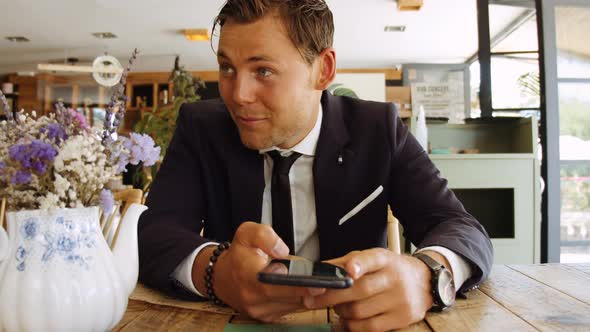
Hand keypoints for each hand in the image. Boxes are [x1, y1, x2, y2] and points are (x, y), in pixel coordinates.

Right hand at [194, 222, 324, 321]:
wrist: (222, 279)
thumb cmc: (239, 254)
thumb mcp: (246, 233)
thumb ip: (264, 235)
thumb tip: (282, 249)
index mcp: (249, 277)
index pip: (277, 285)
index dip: (299, 286)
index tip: (319, 284)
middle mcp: (255, 299)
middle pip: (291, 299)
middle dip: (316, 292)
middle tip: (339, 284)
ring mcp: (262, 312)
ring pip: (295, 306)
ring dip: (315, 297)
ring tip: (336, 286)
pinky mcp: (269, 317)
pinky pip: (293, 309)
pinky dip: (307, 300)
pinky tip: (321, 291)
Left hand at [303, 248, 435, 330]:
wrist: (424, 282)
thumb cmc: (390, 270)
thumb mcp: (372, 259)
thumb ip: (345, 262)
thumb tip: (319, 269)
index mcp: (384, 259)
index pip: (371, 259)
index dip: (359, 264)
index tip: (349, 269)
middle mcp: (394, 278)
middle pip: (360, 289)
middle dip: (331, 296)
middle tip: (312, 299)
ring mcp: (400, 299)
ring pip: (360, 311)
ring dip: (341, 312)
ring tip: (337, 307)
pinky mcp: (402, 318)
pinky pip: (370, 327)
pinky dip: (352, 326)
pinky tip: (345, 321)